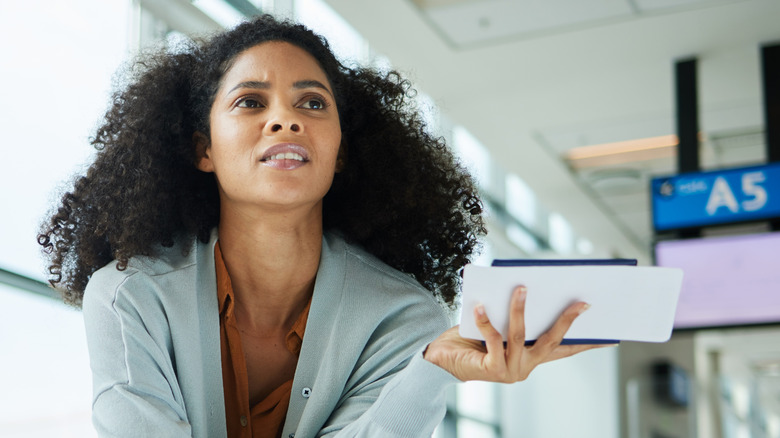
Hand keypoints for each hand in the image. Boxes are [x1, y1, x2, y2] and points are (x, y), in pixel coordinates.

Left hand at [424, 285, 612, 381]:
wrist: (439, 358)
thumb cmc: (469, 338)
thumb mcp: (498, 323)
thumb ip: (513, 313)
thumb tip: (528, 286)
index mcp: (531, 357)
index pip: (564, 350)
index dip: (587, 343)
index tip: (610, 336)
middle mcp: (524, 367)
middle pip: (551, 341)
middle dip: (567, 320)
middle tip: (582, 301)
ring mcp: (509, 370)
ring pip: (520, 336)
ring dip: (520, 309)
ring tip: (521, 287)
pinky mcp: (490, 369)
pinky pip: (491, 340)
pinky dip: (486, 320)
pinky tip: (480, 305)